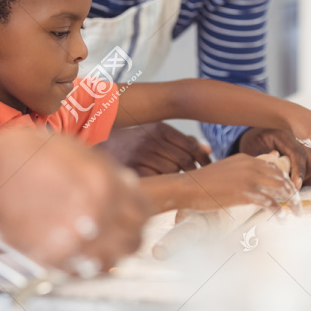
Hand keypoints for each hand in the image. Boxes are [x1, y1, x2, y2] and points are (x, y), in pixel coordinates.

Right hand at [0, 130, 151, 273]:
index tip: (135, 210)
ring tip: (106, 244)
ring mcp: (74, 240)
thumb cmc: (15, 156)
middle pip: (135, 238)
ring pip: (115, 260)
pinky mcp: (53, 259)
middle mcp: (95, 214)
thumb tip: (122, 181)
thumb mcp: (67, 146)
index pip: (143, 208)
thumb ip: (100, 166)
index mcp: (103, 182)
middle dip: (133, 233)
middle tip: (125, 229)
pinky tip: (86, 253)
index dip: (141, 210)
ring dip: (115, 252)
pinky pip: (86, 271)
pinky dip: (92, 265)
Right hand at [95, 123, 211, 175]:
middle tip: (192, 175)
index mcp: (160, 128)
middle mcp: (151, 140)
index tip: (208, 165)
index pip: (191, 146)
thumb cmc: (136, 139)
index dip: (203, 158)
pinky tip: (160, 179)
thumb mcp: (157, 132)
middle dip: (191, 170)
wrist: (103, 144)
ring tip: (172, 176)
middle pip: (184, 161)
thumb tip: (207, 150)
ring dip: (176, 177)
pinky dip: (162, 182)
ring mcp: (141, 155)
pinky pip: (157, 180)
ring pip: (172, 172)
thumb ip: (182, 140)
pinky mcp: (133, 169)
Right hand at [181, 153, 300, 214]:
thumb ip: (240, 172)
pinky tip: (281, 219)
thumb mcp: (224, 171)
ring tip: (297, 213)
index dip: (285, 180)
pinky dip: (279, 211)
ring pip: (281, 188)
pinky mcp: (245, 193)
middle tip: (298, 206)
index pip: (274, 167)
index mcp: (246, 158)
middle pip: (282, 177)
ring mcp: (249, 178)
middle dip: (293, 192)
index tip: (290, 192)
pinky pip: (270, 202)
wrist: (188, 187)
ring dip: (292, 202)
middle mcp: (251, 165)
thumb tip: (250, 183)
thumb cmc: (202, 183)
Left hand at [237, 128, 310, 187]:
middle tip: (288, 188)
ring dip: (308, 180)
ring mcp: (310, 148)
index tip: (296, 186)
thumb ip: (262, 160)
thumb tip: (273, 174)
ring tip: (292, 184)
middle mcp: (301, 139)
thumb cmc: (254, 143)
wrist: (258, 135)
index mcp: (284, 135)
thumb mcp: (251, 149)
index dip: (298, 170)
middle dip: (302, 179)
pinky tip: (302, 181)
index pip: (298, 152)